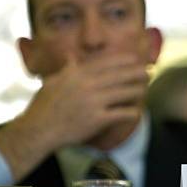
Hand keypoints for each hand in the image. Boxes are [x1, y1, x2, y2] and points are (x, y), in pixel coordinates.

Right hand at [28, 53, 146, 146]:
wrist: (38, 130)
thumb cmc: (43, 107)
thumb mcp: (52, 82)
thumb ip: (65, 69)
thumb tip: (70, 56)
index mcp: (76, 74)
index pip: (105, 63)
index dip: (123, 60)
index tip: (135, 58)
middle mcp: (87, 85)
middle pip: (118, 76)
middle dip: (135, 73)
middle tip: (148, 71)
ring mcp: (93, 102)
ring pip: (123, 93)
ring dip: (137, 90)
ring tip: (146, 88)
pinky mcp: (97, 119)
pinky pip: (120, 114)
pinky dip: (131, 113)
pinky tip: (138, 113)